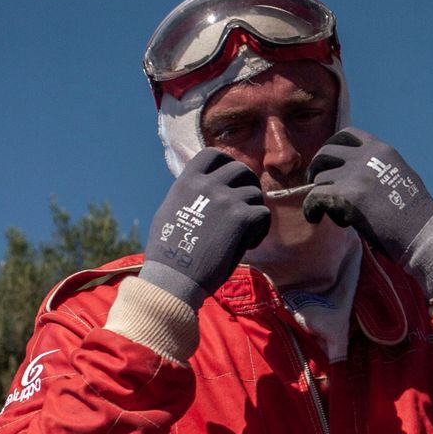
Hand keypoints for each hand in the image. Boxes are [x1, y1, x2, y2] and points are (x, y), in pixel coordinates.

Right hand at [139, 148, 269, 306]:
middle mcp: (207, 186)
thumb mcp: (169, 213)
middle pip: (241, 169)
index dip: (227, 163)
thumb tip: (201, 186)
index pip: (213, 154)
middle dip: (248, 185)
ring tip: (244, 232)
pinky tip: (248, 244)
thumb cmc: (169, 253)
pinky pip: (263, 214)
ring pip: (256, 194)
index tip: (231, 180)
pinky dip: (260, 230)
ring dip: (254, 211)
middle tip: (246, 205)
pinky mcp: (242, 218)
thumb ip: (188, 196)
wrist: (174, 279)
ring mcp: (226, 200)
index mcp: (187, 183)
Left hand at [304, 127, 432, 299]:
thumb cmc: (415, 212)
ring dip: (320, 195)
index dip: (333, 146)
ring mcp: (355, 174)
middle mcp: (366, 157)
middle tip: (316, 183)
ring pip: (320, 178)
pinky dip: (311, 209)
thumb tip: (355, 171)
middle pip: (326, 153)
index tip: (330, 162)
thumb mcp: (401, 175)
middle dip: (317, 168)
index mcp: (382, 150)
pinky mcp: (346, 195)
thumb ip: (379, 167)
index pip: (348, 134)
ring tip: (330, 212)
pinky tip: (315, 217)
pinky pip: (314, 197)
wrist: (421, 232)